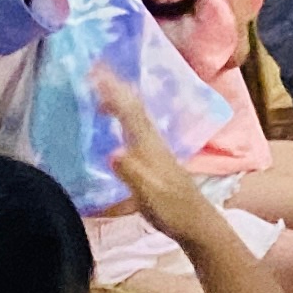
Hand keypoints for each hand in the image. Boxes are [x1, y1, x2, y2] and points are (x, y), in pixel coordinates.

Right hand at [94, 69, 209, 235]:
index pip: (130, 113)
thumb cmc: (172, 210)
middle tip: (95, 68)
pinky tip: (118, 119)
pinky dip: (124, 116)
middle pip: (134, 107)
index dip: (113, 92)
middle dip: (116, 86)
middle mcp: (154, 141)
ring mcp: (156, 148)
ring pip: (136, 115)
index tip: (95, 73)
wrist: (196, 223)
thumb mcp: (149, 194)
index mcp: (150, 146)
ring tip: (102, 86)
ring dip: (120, 98)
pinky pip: (136, 127)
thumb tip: (112, 151)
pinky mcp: (155, 158)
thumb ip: (132, 173)